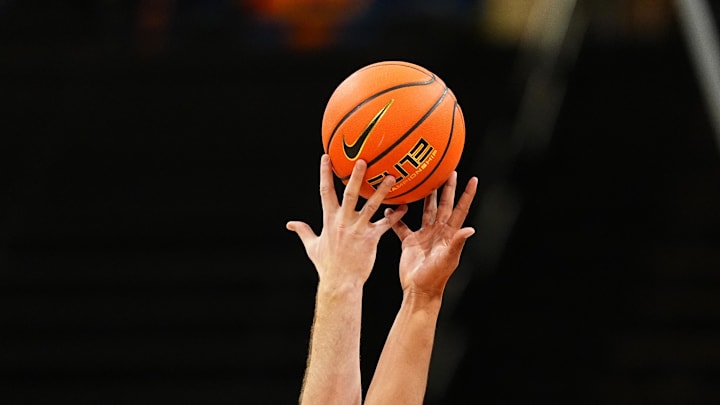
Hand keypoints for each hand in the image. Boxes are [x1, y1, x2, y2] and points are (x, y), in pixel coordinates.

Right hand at [287, 154, 408, 286]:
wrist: (340, 283)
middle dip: (356, 176)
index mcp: (329, 220)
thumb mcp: (312, 247)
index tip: (327, 157)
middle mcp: (343, 221)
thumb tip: (290, 224)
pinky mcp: (371, 239)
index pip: (325, 192)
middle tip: (363, 160)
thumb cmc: (327, 265)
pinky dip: (396, 215)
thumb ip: (303, 232)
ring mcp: (358, 229)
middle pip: (350, 194)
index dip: (325, 174)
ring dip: (382, 191)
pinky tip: (405, 205)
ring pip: (372, 206)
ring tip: (391, 177)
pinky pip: (386, 224)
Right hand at [386, 171, 477, 297]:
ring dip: (425, 196)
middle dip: (446, 188)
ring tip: (423, 180)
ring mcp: (424, 235)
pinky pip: (402, 226)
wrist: (419, 290)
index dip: (467, 195)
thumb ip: (457, 243)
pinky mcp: (410, 241)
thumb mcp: (447, 259)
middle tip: (448, 170)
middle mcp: (438, 231)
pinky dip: (395, 217)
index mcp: (449, 234)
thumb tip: (470, 229)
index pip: (460, 210)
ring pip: (425, 211)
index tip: (473, 179)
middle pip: (444, 205)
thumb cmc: (435, 277)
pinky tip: (389, 208)